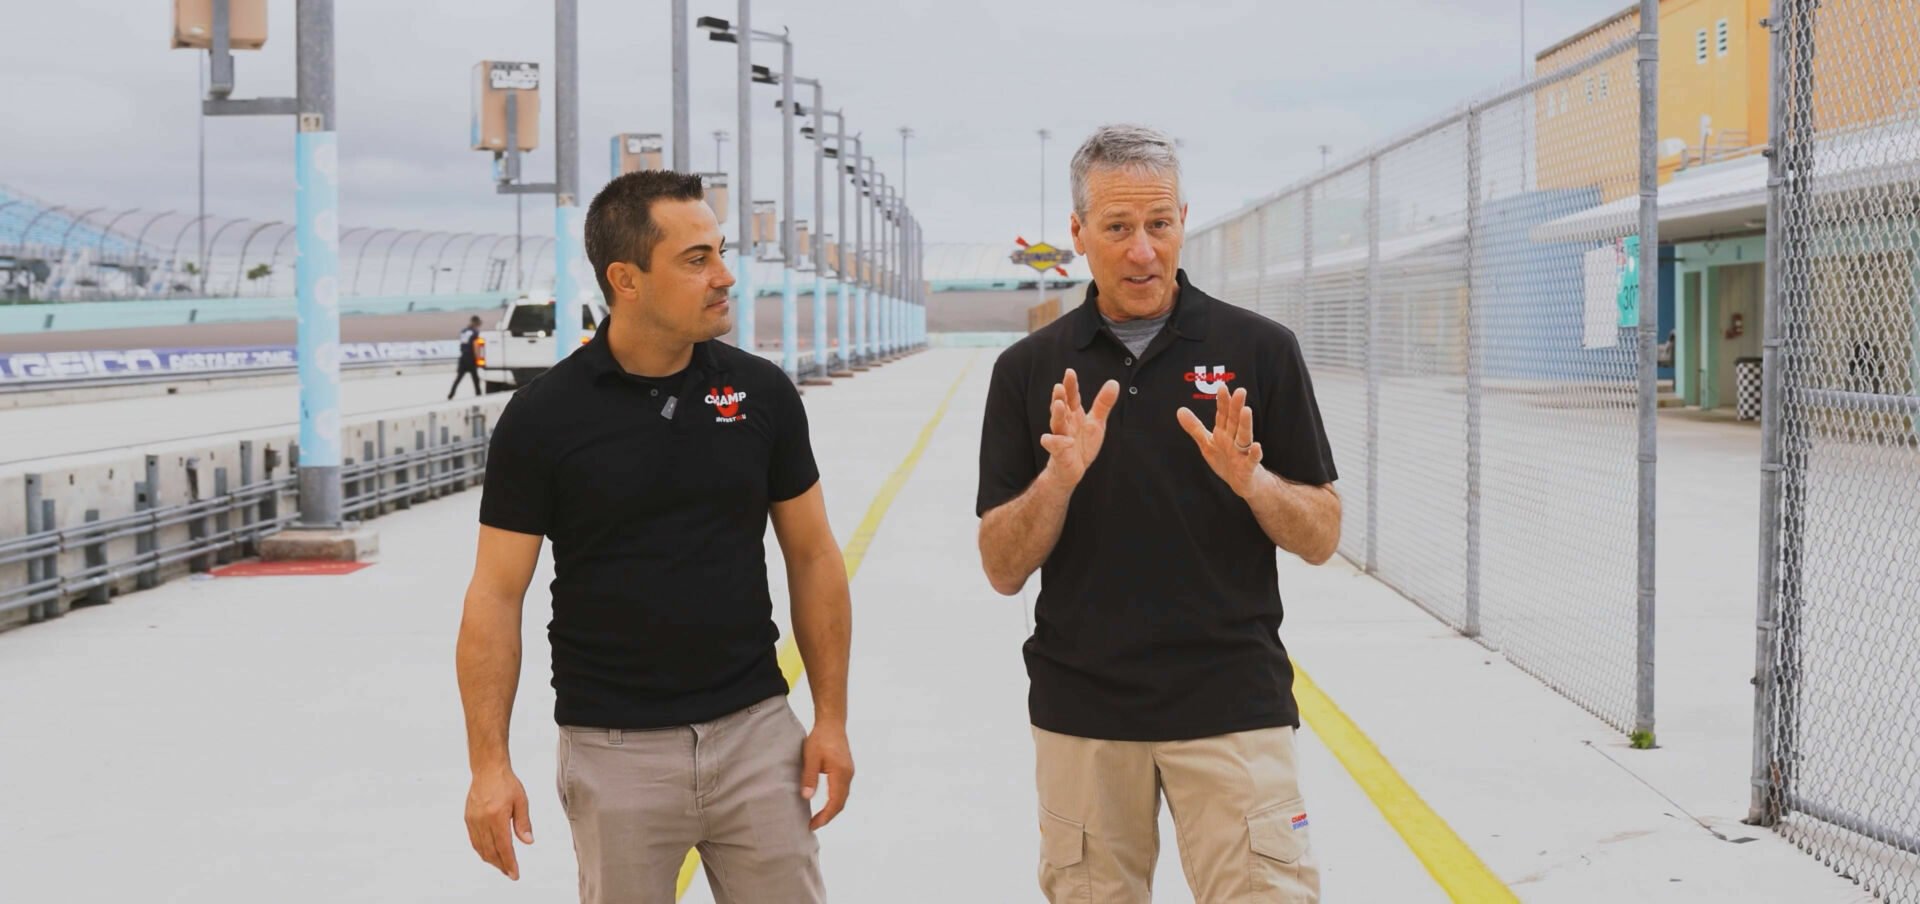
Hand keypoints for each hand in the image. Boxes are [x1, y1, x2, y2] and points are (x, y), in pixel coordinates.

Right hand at [464, 765, 533, 880]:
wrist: (487, 770)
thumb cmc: (506, 783)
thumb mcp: (521, 801)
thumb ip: (524, 823)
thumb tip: (528, 842)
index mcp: (497, 816)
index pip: (503, 847)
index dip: (509, 863)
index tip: (514, 874)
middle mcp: (482, 821)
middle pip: (491, 851)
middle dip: (501, 865)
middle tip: (510, 872)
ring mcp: (473, 821)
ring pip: (481, 848)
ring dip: (491, 860)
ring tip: (502, 865)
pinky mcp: (468, 819)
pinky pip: (474, 840)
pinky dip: (482, 850)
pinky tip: (489, 853)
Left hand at [800, 721, 854, 830]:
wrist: (832, 723)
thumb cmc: (820, 738)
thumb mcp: (811, 757)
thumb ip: (809, 777)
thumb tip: (807, 797)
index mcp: (840, 773)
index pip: (835, 802)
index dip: (825, 816)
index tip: (813, 825)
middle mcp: (848, 775)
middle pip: (841, 803)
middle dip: (828, 816)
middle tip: (813, 825)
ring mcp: (849, 772)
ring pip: (842, 797)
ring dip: (831, 809)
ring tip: (817, 818)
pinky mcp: (846, 770)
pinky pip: (842, 791)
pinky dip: (834, 801)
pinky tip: (825, 804)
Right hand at [1040, 368, 1121, 486]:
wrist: (1072, 470)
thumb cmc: (1082, 444)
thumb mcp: (1096, 422)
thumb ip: (1103, 403)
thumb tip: (1114, 382)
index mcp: (1074, 414)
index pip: (1072, 396)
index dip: (1071, 385)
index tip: (1070, 372)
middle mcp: (1065, 423)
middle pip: (1061, 408)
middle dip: (1060, 397)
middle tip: (1059, 386)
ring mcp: (1061, 437)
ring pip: (1057, 424)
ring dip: (1057, 414)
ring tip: (1058, 405)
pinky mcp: (1060, 453)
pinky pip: (1056, 447)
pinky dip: (1056, 443)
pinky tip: (1059, 440)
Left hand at [1176, 385, 1266, 497]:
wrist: (1243, 483)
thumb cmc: (1226, 460)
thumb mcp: (1207, 444)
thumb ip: (1195, 427)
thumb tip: (1180, 410)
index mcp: (1224, 433)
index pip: (1223, 414)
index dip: (1222, 401)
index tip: (1221, 386)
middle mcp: (1234, 439)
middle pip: (1234, 421)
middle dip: (1236, 406)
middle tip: (1240, 391)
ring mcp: (1242, 453)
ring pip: (1244, 436)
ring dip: (1245, 424)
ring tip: (1246, 410)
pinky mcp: (1249, 467)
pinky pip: (1252, 460)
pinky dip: (1254, 454)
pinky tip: (1256, 446)